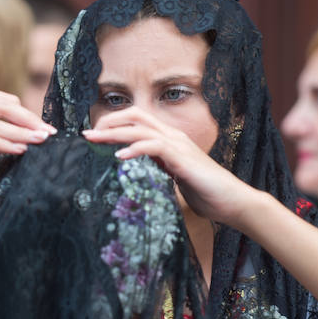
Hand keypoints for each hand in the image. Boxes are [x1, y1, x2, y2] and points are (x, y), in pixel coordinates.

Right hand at [0, 84, 56, 188]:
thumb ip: (2, 135)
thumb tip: (35, 136)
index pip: (6, 102)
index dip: (29, 115)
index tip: (48, 129)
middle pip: (4, 107)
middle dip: (29, 122)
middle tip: (50, 134)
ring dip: (20, 135)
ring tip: (40, 142)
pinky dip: (2, 144)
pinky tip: (19, 150)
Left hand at [82, 107, 256, 226]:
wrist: (231, 201)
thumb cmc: (205, 192)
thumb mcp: (173, 177)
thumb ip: (157, 167)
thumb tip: (137, 168)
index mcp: (170, 140)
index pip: (137, 122)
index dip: (114, 124)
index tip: (94, 135)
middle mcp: (173, 137)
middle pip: (135, 117)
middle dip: (109, 122)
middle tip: (87, 134)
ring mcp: (179, 146)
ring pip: (141, 129)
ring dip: (115, 133)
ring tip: (94, 140)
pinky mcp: (183, 159)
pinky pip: (155, 147)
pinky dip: (135, 149)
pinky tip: (119, 155)